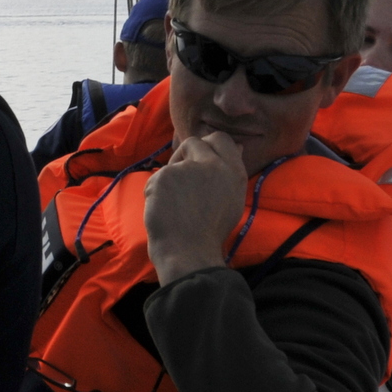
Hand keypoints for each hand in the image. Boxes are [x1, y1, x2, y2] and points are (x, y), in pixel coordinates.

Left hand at [143, 132, 247, 284]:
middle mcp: (213, 164)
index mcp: (233, 172)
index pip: (220, 139)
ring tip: (175, 206)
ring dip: (169, 180)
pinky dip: (155, 194)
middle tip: (181, 184)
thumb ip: (231, 172)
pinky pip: (155, 179)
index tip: (199, 161)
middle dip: (184, 158)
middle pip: (194, 143)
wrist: (189, 252)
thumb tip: (237, 145)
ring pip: (172, 164)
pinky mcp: (166, 175)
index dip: (207, 147)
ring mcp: (188, 168)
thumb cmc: (210, 234)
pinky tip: (163, 211)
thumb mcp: (233, 200)